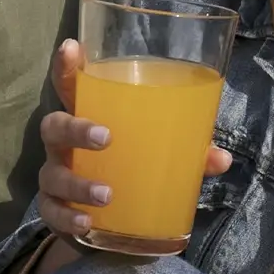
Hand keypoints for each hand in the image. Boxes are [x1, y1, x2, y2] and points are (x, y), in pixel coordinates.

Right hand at [34, 38, 232, 245]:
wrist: (109, 227)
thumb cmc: (132, 172)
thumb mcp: (160, 157)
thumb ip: (187, 153)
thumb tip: (222, 158)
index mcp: (89, 120)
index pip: (71, 87)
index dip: (66, 67)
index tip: (71, 47)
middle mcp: (65, 146)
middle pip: (54, 126)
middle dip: (76, 128)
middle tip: (106, 137)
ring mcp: (56, 177)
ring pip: (52, 172)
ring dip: (78, 182)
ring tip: (107, 194)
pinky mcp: (55, 211)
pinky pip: (51, 211)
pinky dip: (67, 216)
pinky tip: (86, 222)